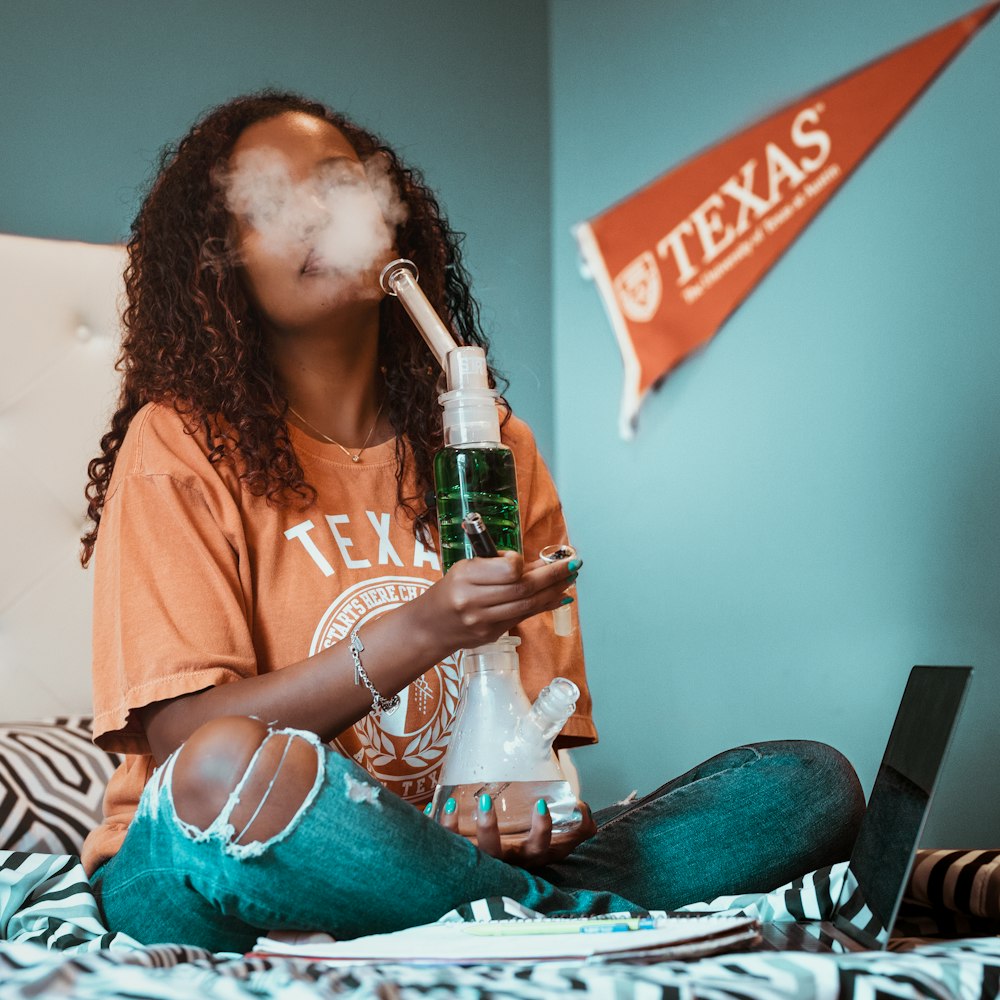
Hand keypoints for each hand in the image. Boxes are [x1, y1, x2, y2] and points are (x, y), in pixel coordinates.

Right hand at [415, 550, 580, 653]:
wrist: (429, 626)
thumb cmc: (449, 590)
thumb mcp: (466, 568)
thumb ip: (498, 566)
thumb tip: (536, 563)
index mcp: (466, 576)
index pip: (508, 569)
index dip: (525, 563)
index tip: (531, 559)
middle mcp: (474, 601)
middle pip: (524, 588)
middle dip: (553, 575)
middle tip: (574, 564)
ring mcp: (483, 622)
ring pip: (528, 605)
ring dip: (554, 591)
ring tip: (571, 578)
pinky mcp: (492, 635)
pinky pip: (524, 617)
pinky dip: (544, 605)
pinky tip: (559, 597)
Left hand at [436, 794, 596, 869]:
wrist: (499, 873)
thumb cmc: (530, 847)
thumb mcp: (555, 839)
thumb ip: (575, 826)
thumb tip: (587, 812)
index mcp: (528, 857)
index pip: (538, 848)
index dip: (541, 830)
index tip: (541, 805)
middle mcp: (502, 863)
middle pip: (495, 854)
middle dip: (489, 829)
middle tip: (486, 800)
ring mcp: (478, 861)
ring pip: (463, 852)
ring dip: (455, 830)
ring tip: (453, 803)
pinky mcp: (456, 857)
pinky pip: (443, 846)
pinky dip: (438, 827)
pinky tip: (437, 806)